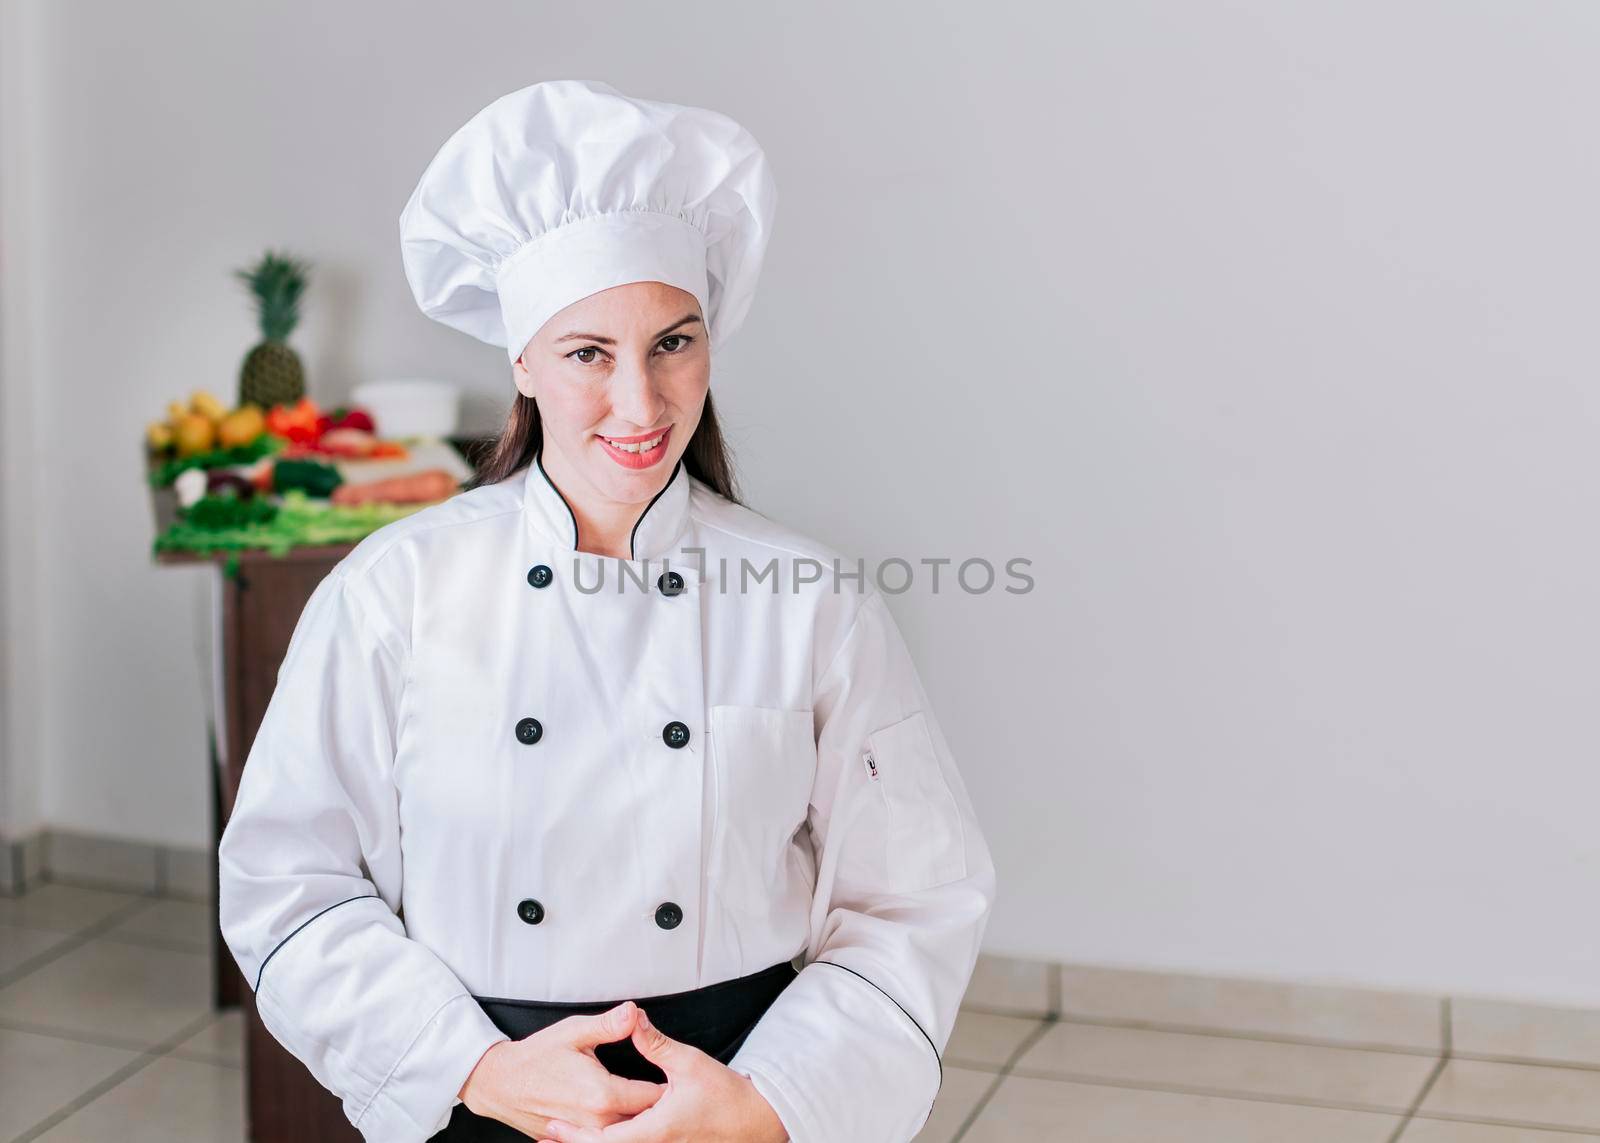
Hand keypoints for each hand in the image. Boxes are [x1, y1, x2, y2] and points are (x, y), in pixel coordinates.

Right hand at [457, 1000, 664, 1137]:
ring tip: (649, 1105)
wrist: (501, 1083)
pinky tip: (623, 1117)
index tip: (678, 1078)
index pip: (652, 1097)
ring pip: (625, 1133)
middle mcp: (596, 1122)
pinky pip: (605, 1138)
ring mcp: (584, 1134)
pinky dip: (617, 1129)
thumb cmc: (536, 1057)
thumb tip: (633, 1013)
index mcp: (602, 1095)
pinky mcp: (573, 1139)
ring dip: (638, 1119)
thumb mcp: (574, 1032)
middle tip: (670, 1093)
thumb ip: (609, 1025)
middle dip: (657, 1107)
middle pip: (642, 1120)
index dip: (669, 1088)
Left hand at [541, 1007, 787, 1142]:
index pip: (604, 1139)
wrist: (754, 1122)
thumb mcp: (689, 1063)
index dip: (575, 1134)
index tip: (552, 1125)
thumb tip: (632, 1018)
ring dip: (592, 1142)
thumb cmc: (726, 1097)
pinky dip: (612, 1141)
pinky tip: (604, 1134)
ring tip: (562, 1137)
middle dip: (575, 1142)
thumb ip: (655, 1042)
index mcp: (654, 1128)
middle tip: (547, 1134)